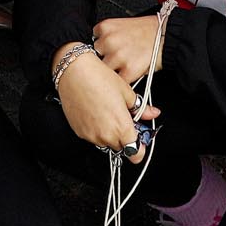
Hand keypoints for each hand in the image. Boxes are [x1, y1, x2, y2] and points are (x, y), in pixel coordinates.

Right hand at [56, 45, 158, 161]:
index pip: (135, 154)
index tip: (140, 140)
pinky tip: (96, 112)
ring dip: (110, 134)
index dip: (140, 148)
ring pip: (106, 142)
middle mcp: (105, 136)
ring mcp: (90, 135)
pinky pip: (93, 137)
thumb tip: (152, 113)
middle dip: (125, 137)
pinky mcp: (79, 132)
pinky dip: (97, 129)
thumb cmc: (99, 78)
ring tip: (108, 112)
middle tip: (123, 119)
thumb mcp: (126, 91)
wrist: (73, 71)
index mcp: (121, 128)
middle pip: (121, 148)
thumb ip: (141, 109)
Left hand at [90, 15, 162, 85]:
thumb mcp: (122, 25)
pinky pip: (119, 82)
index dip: (103, 47)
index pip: (94, 41)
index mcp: (105, 27)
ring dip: (115, 71)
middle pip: (97, 57)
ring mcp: (117, 56)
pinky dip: (125, 80)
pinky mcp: (128, 71)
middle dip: (108, 59)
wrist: (167, 36)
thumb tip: (99, 49)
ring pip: (106, 71)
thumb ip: (108, 35)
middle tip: (120, 58)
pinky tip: (132, 72)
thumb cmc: (148, 31)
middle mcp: (108, 40)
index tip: (109, 50)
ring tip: (127, 65)